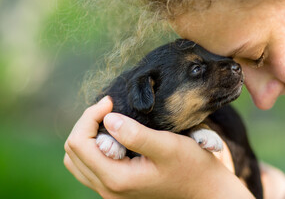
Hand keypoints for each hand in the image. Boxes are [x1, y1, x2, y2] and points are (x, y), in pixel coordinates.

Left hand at [64, 96, 253, 198]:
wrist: (203, 188)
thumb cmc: (190, 166)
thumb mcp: (167, 146)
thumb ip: (136, 134)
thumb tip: (108, 118)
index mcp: (116, 178)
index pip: (79, 143)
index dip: (90, 116)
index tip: (110, 101)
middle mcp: (108, 189)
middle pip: (73, 151)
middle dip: (86, 123)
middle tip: (109, 107)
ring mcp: (111, 190)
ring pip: (78, 160)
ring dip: (88, 135)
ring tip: (109, 119)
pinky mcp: (117, 186)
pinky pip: (90, 165)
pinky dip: (94, 146)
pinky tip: (114, 134)